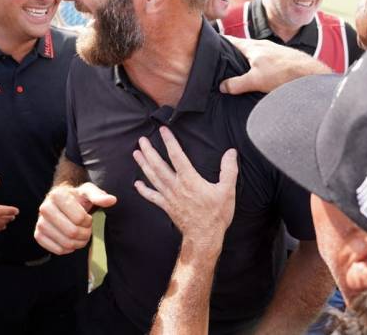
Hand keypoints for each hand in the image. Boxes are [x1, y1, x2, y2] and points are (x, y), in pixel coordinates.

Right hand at [35, 183, 116, 254]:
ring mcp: (40, 222)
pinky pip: (57, 250)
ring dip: (78, 243)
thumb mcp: (89, 192)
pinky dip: (68, 249)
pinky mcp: (38, 235)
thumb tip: (112, 200)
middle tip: (87, 229)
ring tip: (80, 235)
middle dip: (85, 234)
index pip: (79, 218)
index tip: (88, 217)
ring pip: (65, 243)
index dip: (88, 221)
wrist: (61, 201)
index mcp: (57, 195)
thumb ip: (99, 196)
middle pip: (72, 232)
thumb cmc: (77, 197)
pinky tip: (71, 240)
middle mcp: (44, 208)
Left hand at [133, 127, 236, 248]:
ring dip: (143, 165)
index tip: (163, 130)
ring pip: (153, 177)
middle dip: (149, 151)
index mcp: (189, 180)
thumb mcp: (227, 190)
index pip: (177, 156)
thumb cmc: (216, 214)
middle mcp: (176, 186)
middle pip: (158, 165)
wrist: (204, 237)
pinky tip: (137, 183)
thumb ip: (229, 170)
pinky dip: (143, 190)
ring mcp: (169, 197)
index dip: (170, 142)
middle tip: (142, 140)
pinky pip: (152, 197)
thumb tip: (231, 152)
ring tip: (136, 153)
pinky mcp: (166, 207)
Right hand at [219, 36, 330, 93]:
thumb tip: (223, 86)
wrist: (309, 74)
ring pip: (255, 52)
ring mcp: (274, 50)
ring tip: (241, 68)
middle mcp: (263, 45)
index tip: (211, 42)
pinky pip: (266, 58)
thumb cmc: (283, 73)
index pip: (231, 40)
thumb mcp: (255, 80)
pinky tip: (261, 72)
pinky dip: (259, 63)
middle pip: (243, 46)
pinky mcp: (283, 57)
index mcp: (253, 47)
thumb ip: (237, 83)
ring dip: (247, 58)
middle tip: (222, 59)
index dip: (220, 42)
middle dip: (233, 52)